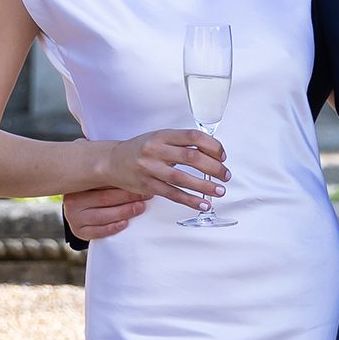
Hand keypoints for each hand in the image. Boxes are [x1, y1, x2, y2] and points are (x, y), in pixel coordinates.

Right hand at [63, 186, 145, 240]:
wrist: (80, 209)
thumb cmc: (92, 192)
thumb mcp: (96, 182)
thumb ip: (110, 178)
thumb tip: (137, 174)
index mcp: (77, 185)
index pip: (103, 183)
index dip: (124, 183)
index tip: (142, 182)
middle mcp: (72, 201)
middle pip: (105, 199)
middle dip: (128, 197)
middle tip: (146, 195)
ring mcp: (74, 218)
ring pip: (103, 216)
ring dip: (124, 212)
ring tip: (140, 208)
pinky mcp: (79, 231)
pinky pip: (97, 232)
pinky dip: (112, 228)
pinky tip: (124, 223)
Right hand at [99, 128, 227, 212]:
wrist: (113, 161)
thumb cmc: (141, 149)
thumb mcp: (160, 138)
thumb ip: (182, 143)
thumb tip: (211, 153)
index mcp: (163, 135)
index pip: (193, 137)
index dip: (212, 146)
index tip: (222, 156)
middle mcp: (156, 150)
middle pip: (192, 157)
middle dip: (213, 167)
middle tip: (225, 175)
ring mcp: (151, 168)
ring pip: (183, 178)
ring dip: (205, 186)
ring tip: (219, 191)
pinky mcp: (147, 185)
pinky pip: (172, 194)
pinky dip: (190, 200)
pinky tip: (202, 204)